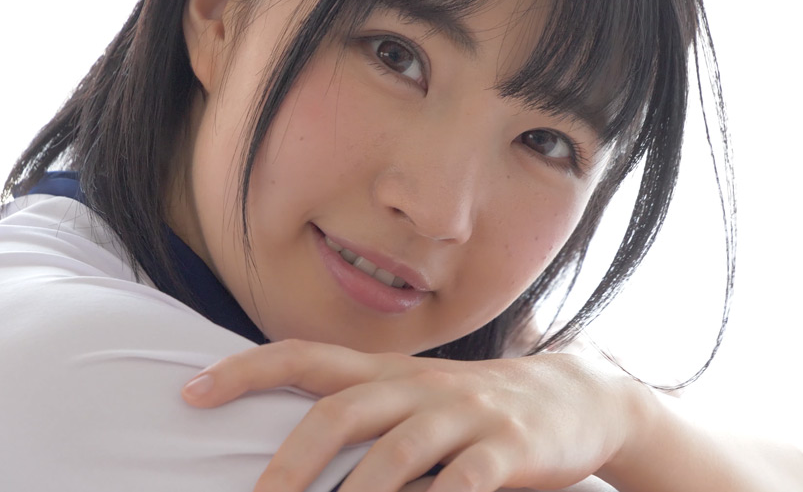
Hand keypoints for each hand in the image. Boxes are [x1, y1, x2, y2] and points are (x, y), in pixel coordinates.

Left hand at [181, 339, 647, 491]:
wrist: (579, 394)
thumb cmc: (480, 404)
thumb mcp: (420, 395)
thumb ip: (367, 410)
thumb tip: (293, 447)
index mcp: (391, 373)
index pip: (306, 357)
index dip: (246, 369)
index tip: (190, 390)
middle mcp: (420, 386)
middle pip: (341, 412)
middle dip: (290, 461)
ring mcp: (466, 414)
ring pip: (398, 451)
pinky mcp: (509, 446)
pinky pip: (467, 478)